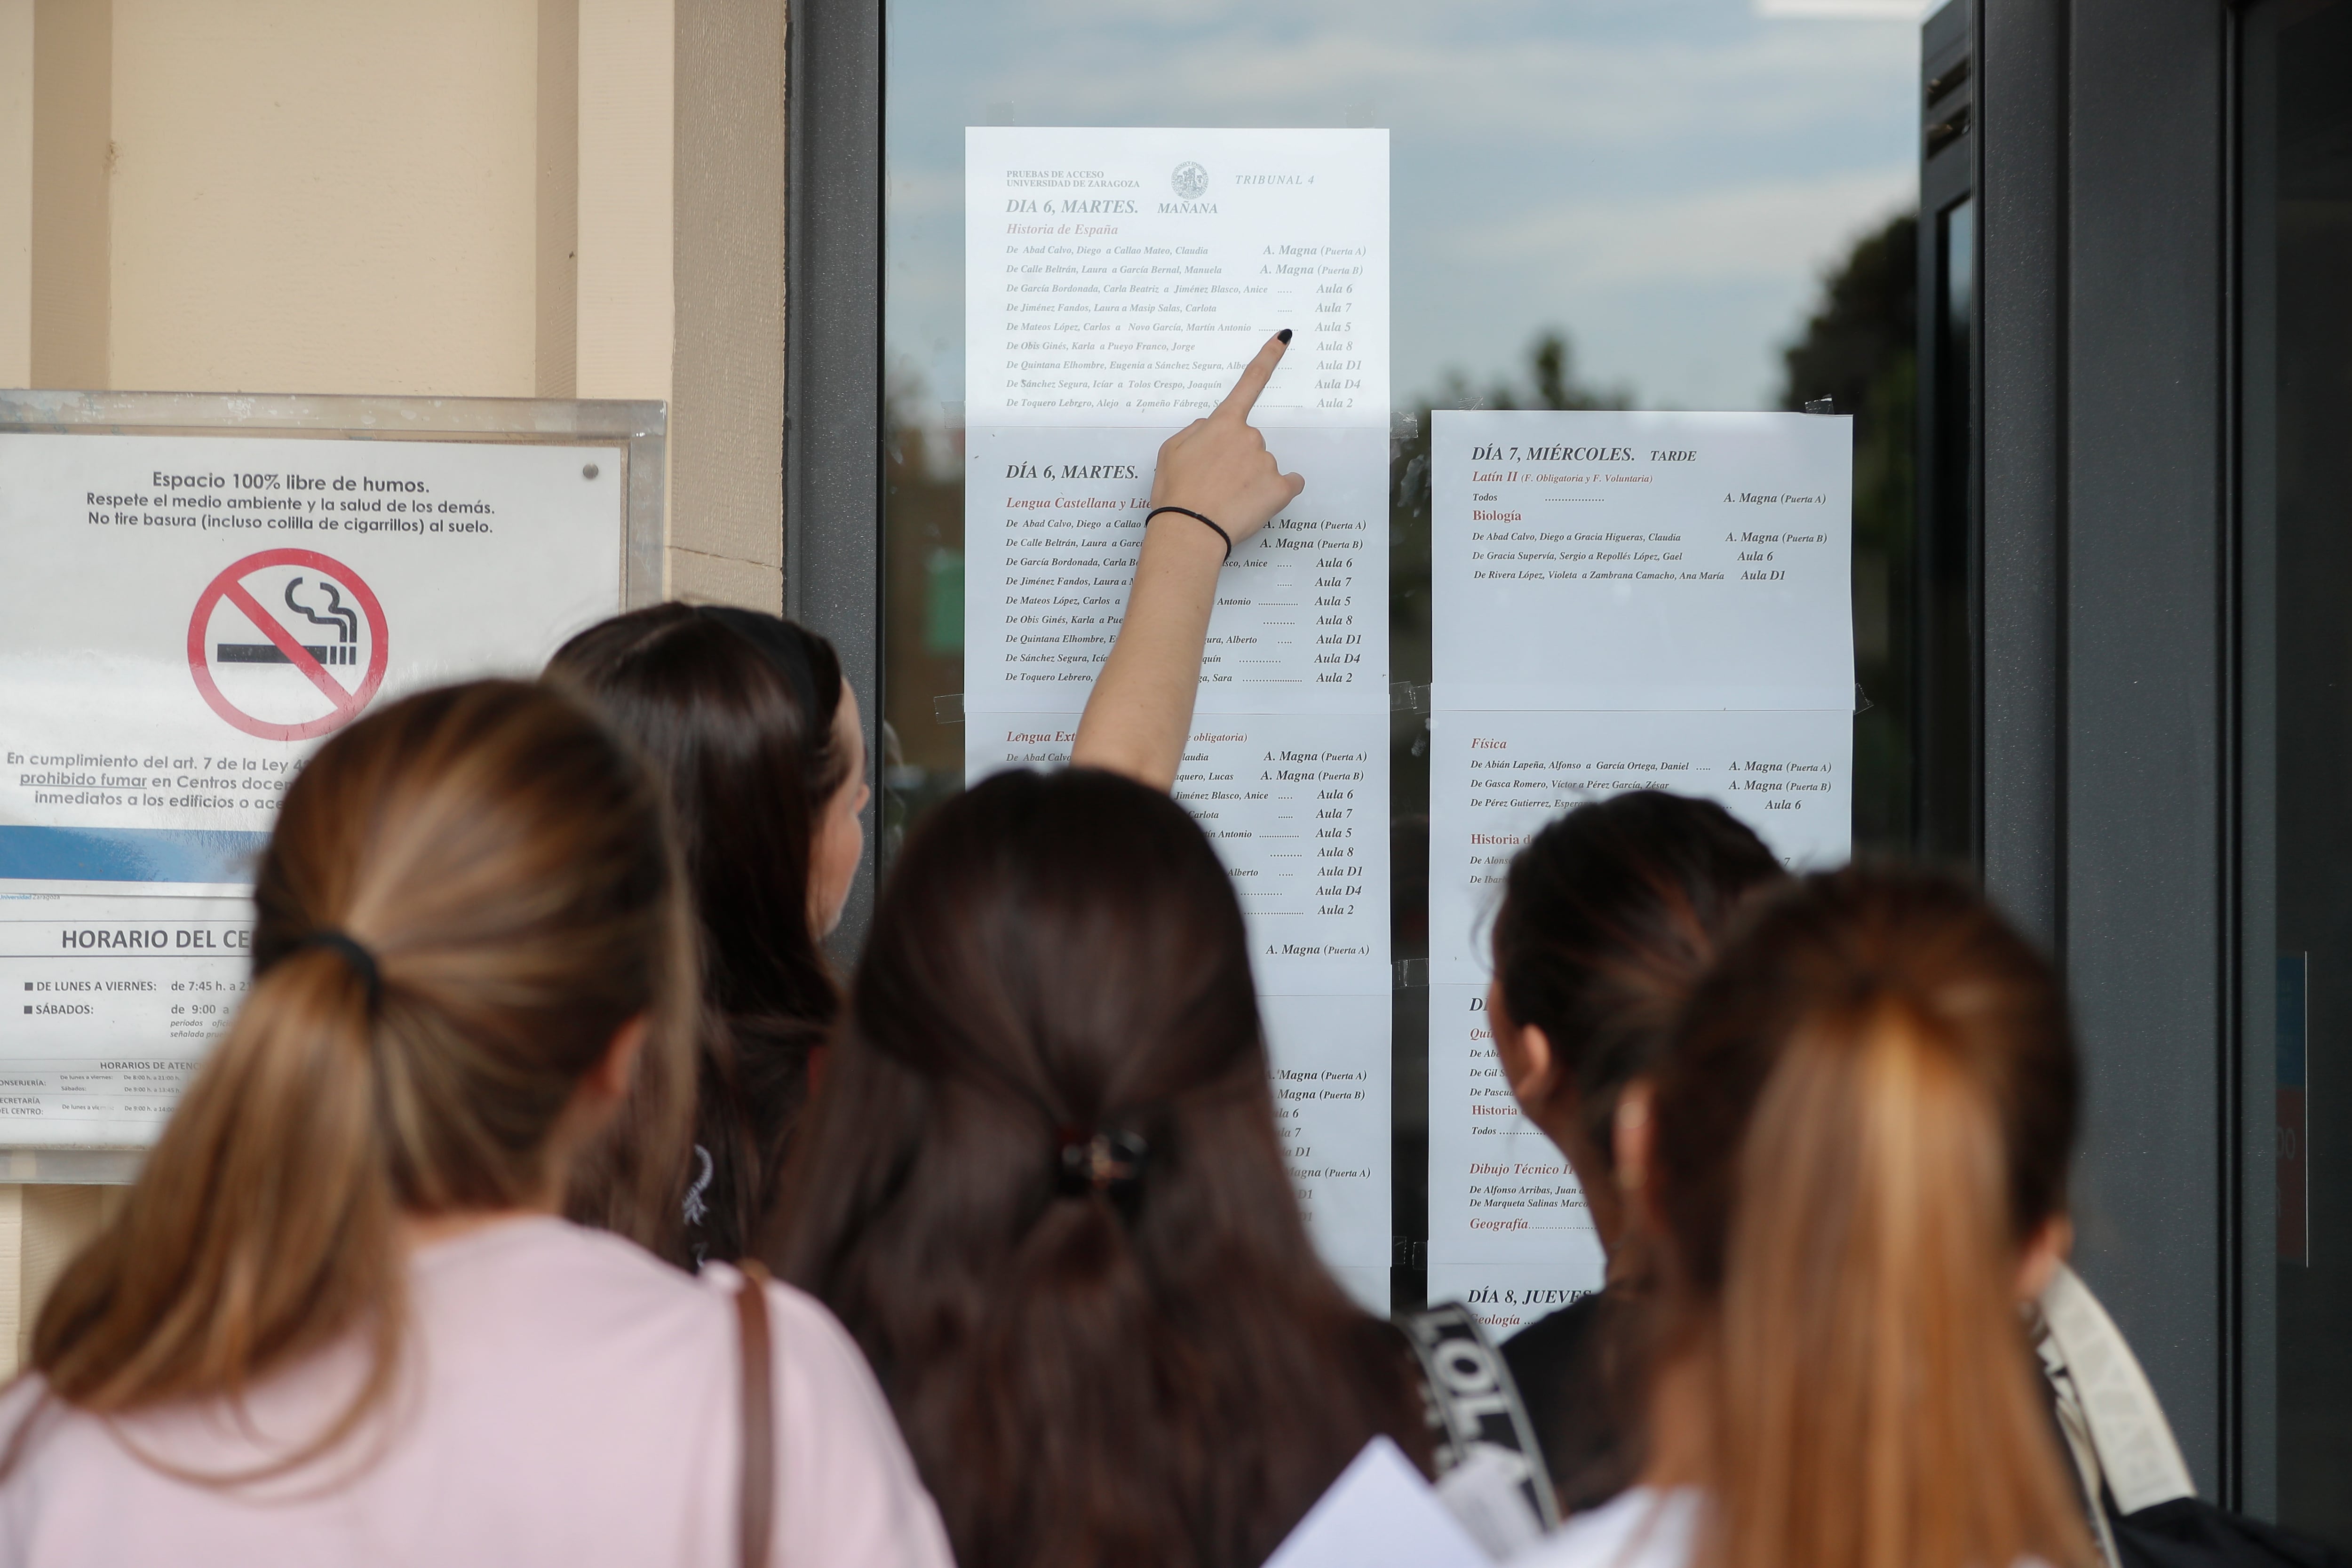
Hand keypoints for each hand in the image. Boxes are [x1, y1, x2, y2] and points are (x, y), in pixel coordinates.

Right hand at [1148, 332, 1306, 551]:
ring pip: (1264, 466)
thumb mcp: (1170, 451)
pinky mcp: (1280, 489)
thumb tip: (1211, 429)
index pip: (1248, 384)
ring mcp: (1267, 463)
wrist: (1189, 531)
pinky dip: (1276, 493)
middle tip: (1214, 484)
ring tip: (1226, 500)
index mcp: (1222, 425)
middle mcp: (1250, 437)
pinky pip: (1288, 485)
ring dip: (1250, 480)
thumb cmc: (1175, 493)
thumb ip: (1195, 431)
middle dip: (1236, 460)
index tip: (1285, 337)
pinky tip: (1256, 504)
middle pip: (1249, 442)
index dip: (1268, 358)